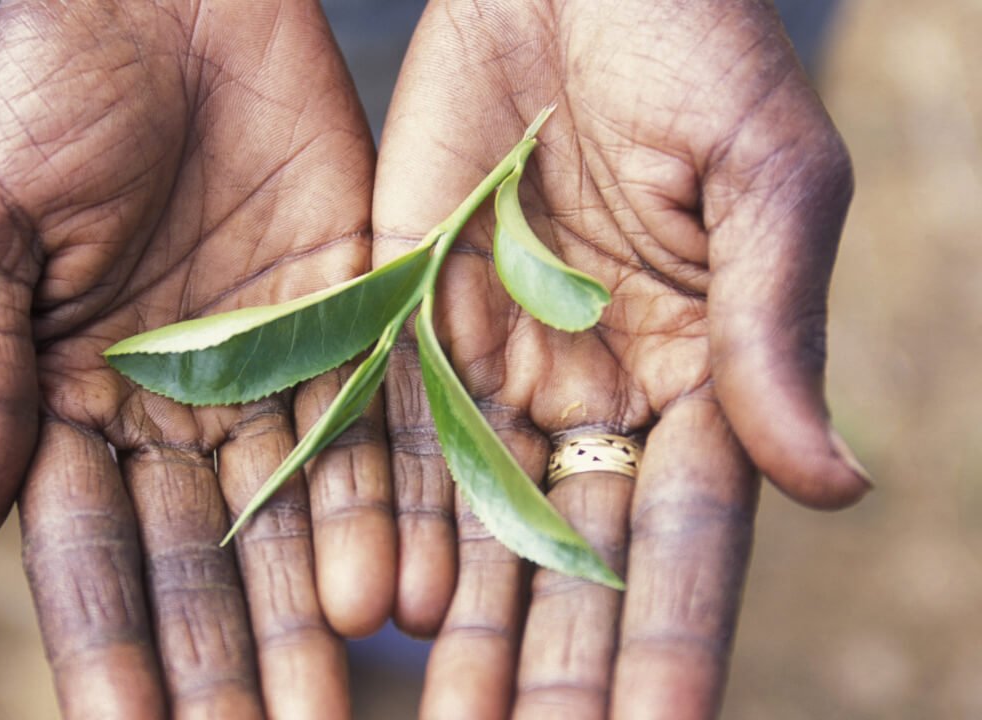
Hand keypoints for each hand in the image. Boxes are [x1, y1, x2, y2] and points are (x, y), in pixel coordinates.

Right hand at [0, 0, 391, 714]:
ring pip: (294, 516)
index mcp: (66, 399)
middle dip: (225, 663)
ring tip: (327, 706)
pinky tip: (398, 595)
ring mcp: (269, 366)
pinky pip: (372, 426)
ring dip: (312, 614)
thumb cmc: (42, 96)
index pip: (87, 555)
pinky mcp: (353, 313)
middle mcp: (173, 404)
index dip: (108, 651)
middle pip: (201, 562)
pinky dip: (384, 509)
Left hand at [372, 0, 868, 715]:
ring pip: (473, 520)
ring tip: (439, 719)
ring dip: (456, 623)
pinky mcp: (404, 313)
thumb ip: (775, 332)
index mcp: (697, 374)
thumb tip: (834, 491)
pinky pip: (391, 432)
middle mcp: (591, 391)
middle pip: (568, 558)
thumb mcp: (762, 180)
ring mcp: (493, 361)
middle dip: (546, 665)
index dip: (669, 644)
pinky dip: (383, 517)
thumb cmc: (693, 45)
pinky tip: (372, 602)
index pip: (684, 540)